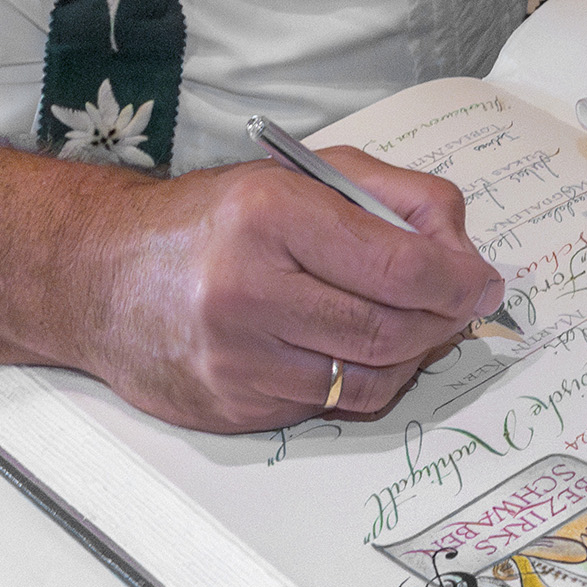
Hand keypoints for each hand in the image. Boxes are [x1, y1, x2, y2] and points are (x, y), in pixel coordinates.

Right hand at [85, 150, 502, 433]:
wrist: (101, 277)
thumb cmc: (212, 220)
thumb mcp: (303, 176)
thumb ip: (396, 198)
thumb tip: (463, 252)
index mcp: (270, 216)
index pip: (398, 267)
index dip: (459, 282)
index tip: (485, 285)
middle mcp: (247, 292)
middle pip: (390, 331)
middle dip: (443, 323)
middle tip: (460, 307)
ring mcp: (235, 361)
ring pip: (366, 381)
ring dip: (409, 358)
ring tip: (413, 327)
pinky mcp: (231, 410)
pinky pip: (326, 407)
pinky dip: (358, 382)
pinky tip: (353, 349)